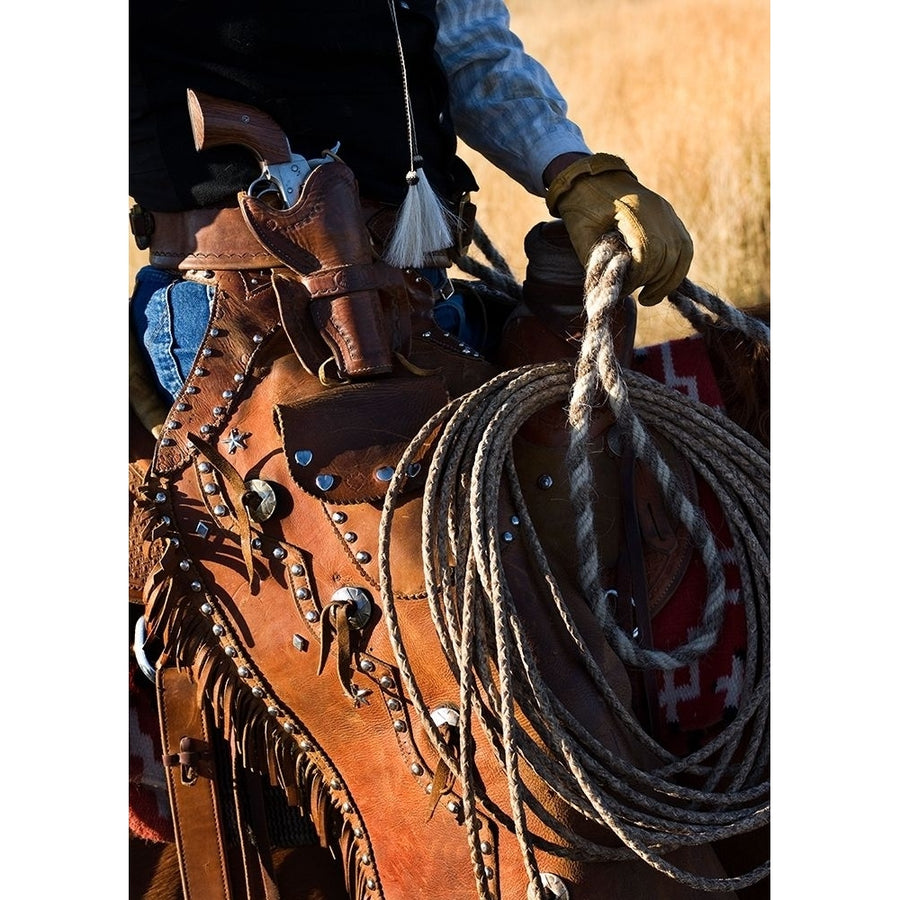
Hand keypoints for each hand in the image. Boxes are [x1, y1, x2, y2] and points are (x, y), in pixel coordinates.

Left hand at [545, 153, 692, 305]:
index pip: (649, 251)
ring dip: (670, 279)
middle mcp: (658, 210)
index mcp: (634, 211)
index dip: (639, 277)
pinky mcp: (669, 216)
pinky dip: (677, 266)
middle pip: (670, 254)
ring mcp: (667, 212)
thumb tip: (614, 288)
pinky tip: (663, 280)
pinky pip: (683, 244)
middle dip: (657, 282)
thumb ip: (597, 261)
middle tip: (642, 298)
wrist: (590, 177)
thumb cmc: (581, 206)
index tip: (624, 288)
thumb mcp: (580, 234)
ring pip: (683, 251)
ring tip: (651, 295)